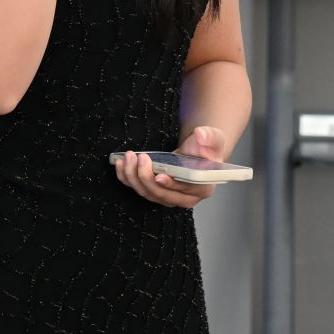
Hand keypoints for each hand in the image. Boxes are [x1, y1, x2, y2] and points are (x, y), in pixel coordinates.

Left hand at [114, 126, 228, 209]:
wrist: (196, 150)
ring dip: (134, 176)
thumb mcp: (213, 138)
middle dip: (147, 177)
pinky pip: (138, 189)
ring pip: (147, 193)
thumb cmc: (206, 147)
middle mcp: (185, 198)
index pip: (185, 191)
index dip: (171, 185)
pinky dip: (126, 178)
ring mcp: (168, 197)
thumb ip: (209, 137)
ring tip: (128, 157)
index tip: (159, 175)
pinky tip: (120, 164)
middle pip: (162, 195)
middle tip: (140, 158)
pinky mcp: (155, 192)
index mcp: (202, 188)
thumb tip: (201, 135)